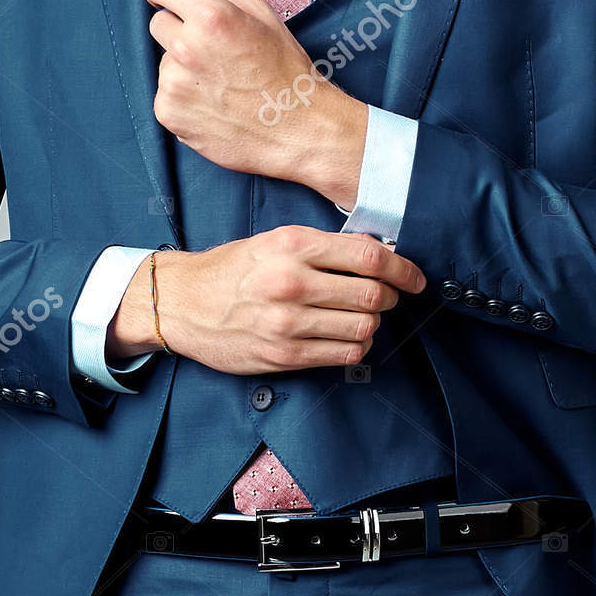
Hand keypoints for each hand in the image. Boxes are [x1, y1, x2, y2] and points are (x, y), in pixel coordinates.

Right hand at [106, 225, 426, 374]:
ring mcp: (288, 323)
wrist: (182, 303)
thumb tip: (377, 257)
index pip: (368, 258)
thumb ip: (322, 247)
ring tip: (363, 316)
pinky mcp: (284, 354)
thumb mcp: (274, 241)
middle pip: (372, 294)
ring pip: (363, 327)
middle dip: (390, 297)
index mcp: (292, 246)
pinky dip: (357, 346)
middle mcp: (291, 283)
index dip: (403, 268)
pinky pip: (343, 354)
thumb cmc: (231, 270)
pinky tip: (347, 337)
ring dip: (373, 323)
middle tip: (387, 296)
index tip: (414, 276)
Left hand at [141, 0, 367, 206]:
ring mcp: (174, 83)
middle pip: (159, 24)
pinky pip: (165, 94)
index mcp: (210, 16)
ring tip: (222, 83)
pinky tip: (214, 103)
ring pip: (163, 63)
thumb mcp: (259, 15)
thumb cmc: (286, 72)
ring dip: (183, 68)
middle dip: (181, 32)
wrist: (298, 129)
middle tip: (216, 51)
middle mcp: (187, 47)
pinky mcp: (169, 112)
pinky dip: (183, 98)